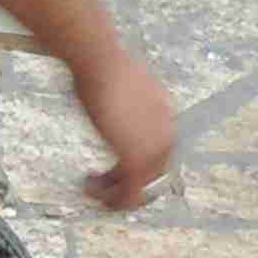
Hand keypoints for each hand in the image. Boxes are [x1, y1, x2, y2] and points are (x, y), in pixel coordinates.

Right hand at [71, 45, 176, 210]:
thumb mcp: (121, 85)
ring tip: (91, 189)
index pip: (158, 151)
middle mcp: (166, 134)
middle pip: (153, 173)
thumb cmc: (102, 64)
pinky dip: (110, 197)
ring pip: (140, 187)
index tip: (113, 165)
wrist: (99, 60)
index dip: (136, 162)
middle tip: (104, 185)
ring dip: (115, 193)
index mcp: (165, 115)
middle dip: (126, 182)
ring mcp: (154, 148)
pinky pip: (128, 192)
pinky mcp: (137, 159)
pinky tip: (90, 188)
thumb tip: (112, 105)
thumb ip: (124, 102)